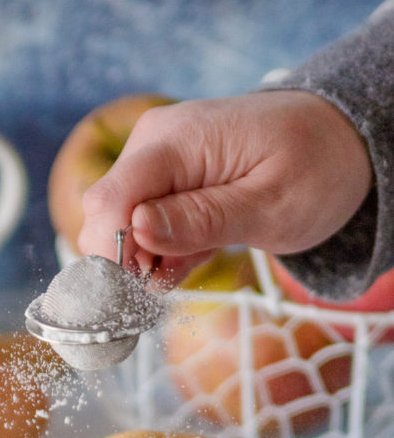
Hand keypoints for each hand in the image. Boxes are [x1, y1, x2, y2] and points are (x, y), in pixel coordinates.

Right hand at [78, 90, 372, 286]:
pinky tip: (197, 250)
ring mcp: (153, 163)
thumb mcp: (271, 205)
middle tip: (181, 277)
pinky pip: (138, 230)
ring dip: (149, 262)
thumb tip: (136, 228)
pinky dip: (162, 253)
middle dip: (128, 264)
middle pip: (102, 218)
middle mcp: (152, 145)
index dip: (111, 256)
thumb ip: (203, 219)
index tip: (135, 297)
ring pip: (116, 230)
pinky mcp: (159, 183)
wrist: (336, 142)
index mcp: (177, 140)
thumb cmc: (315, 167)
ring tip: (203, 255)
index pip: (110, 201)